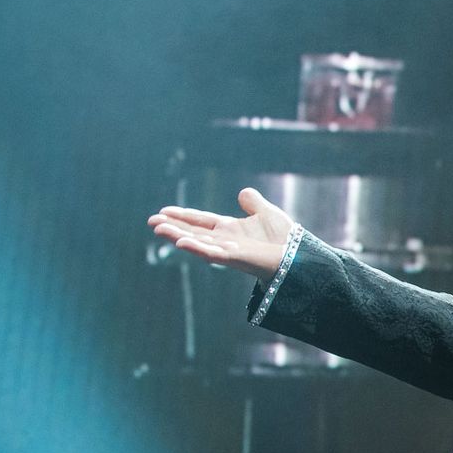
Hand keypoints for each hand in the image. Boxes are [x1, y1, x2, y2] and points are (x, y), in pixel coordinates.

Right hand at [148, 188, 294, 282]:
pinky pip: (212, 253)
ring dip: (178, 236)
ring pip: (198, 242)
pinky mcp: (235, 259)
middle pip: (194, 232)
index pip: (201, 221)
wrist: (300, 255)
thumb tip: (243, 193)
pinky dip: (197, 248)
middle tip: (151, 221)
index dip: (184, 216)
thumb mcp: (267, 213)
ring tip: (158, 229)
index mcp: (230, 229)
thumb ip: (253, 203)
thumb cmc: (286, 238)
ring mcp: (229, 250)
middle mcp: (225, 240)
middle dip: (173, 226)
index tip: (164, 211)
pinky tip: (182, 242)